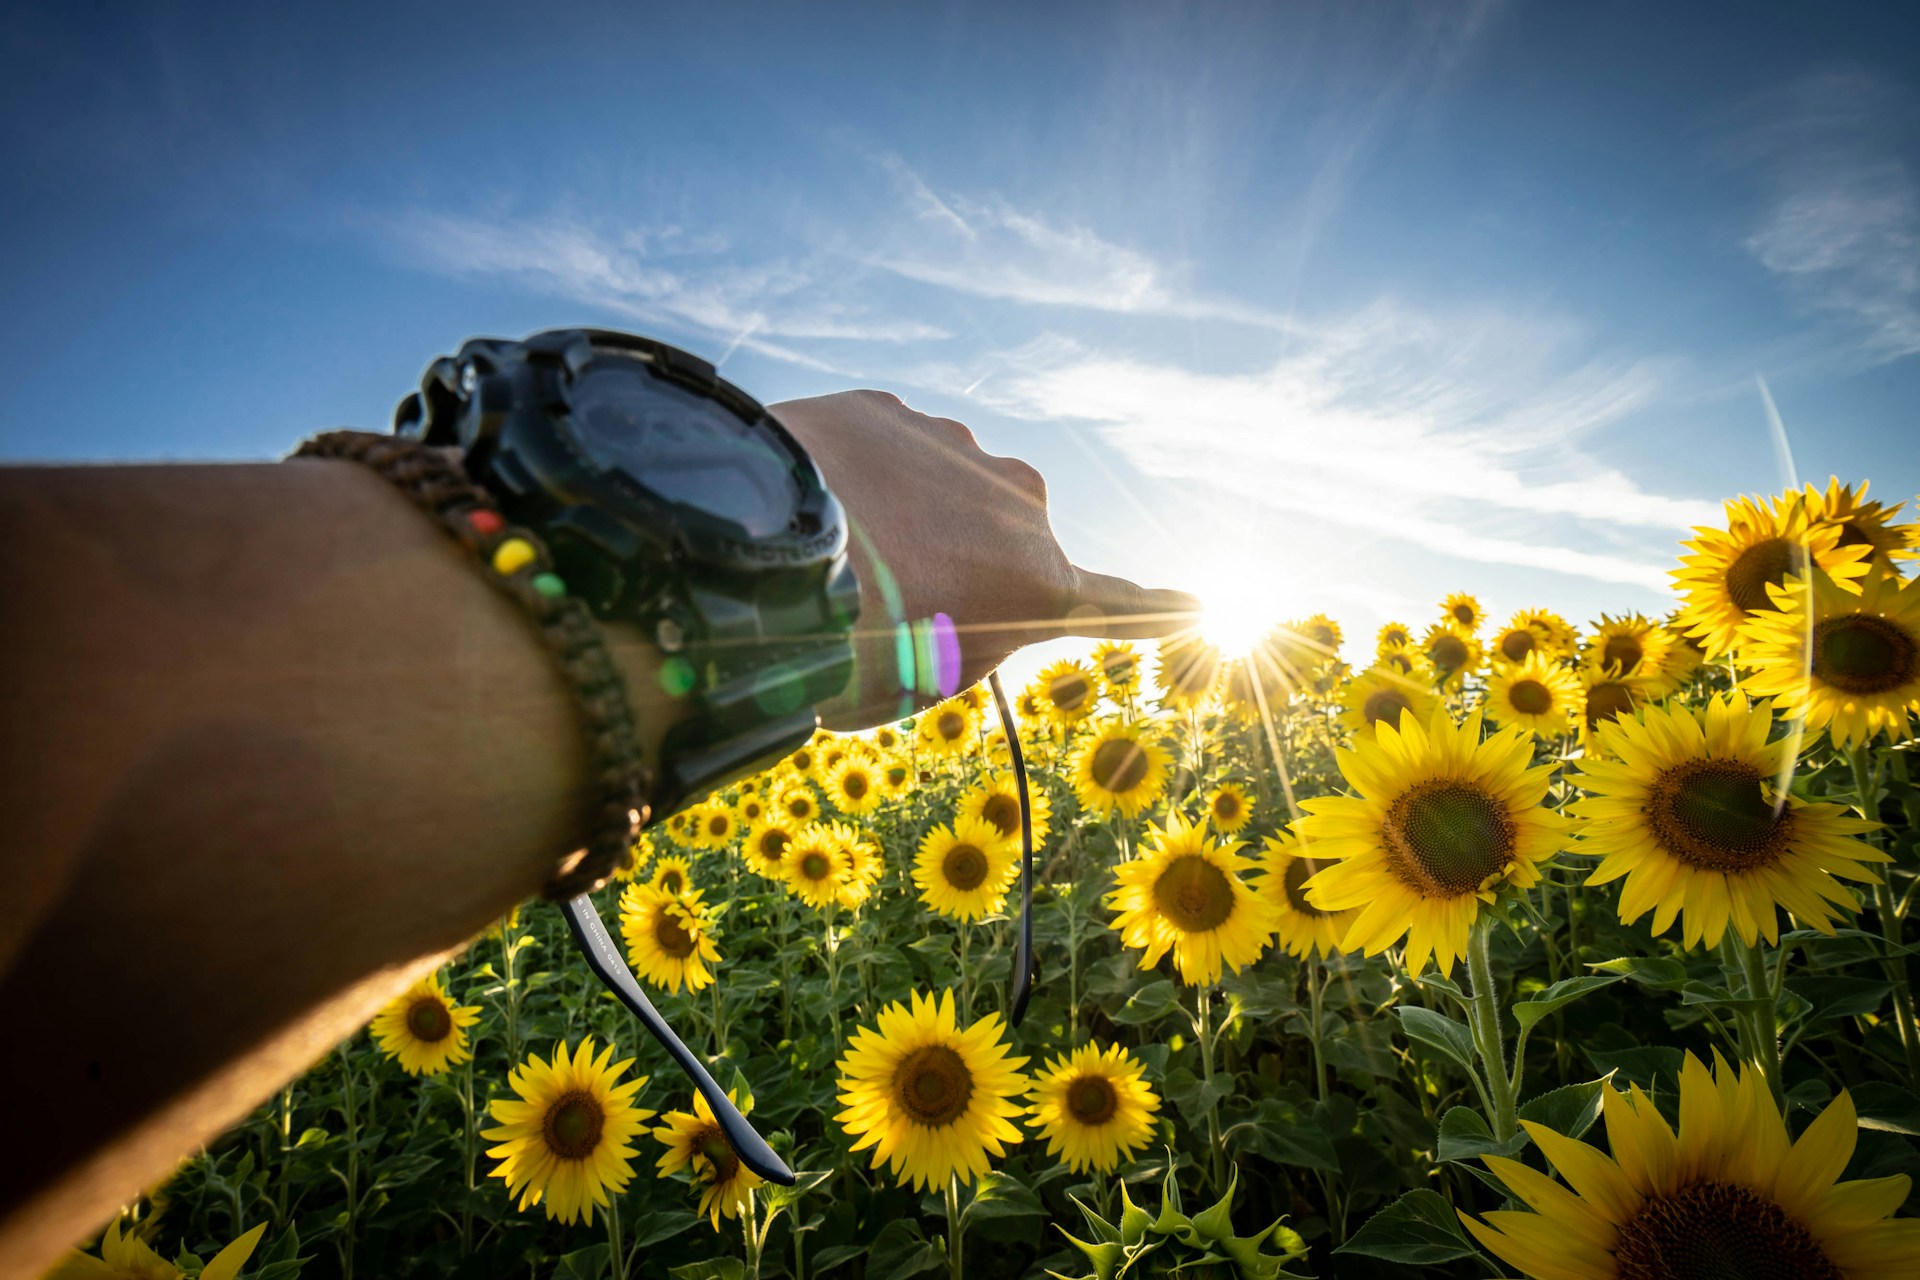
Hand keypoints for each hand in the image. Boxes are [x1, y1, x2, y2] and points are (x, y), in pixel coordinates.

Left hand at [770, 390, 1198, 727]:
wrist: (756, 546)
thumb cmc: (844, 645)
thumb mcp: (924, 681)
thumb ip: (968, 641)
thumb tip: (964, 598)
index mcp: (1039, 583)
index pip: (1116, 603)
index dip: (1155, 610)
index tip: (1201, 606)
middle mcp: (1017, 503)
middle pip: (1001, 542)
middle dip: (959, 565)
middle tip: (886, 604)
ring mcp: (954, 447)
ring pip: (940, 490)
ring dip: (905, 516)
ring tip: (834, 554)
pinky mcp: (888, 410)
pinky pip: (885, 452)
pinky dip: (860, 477)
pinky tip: (811, 503)